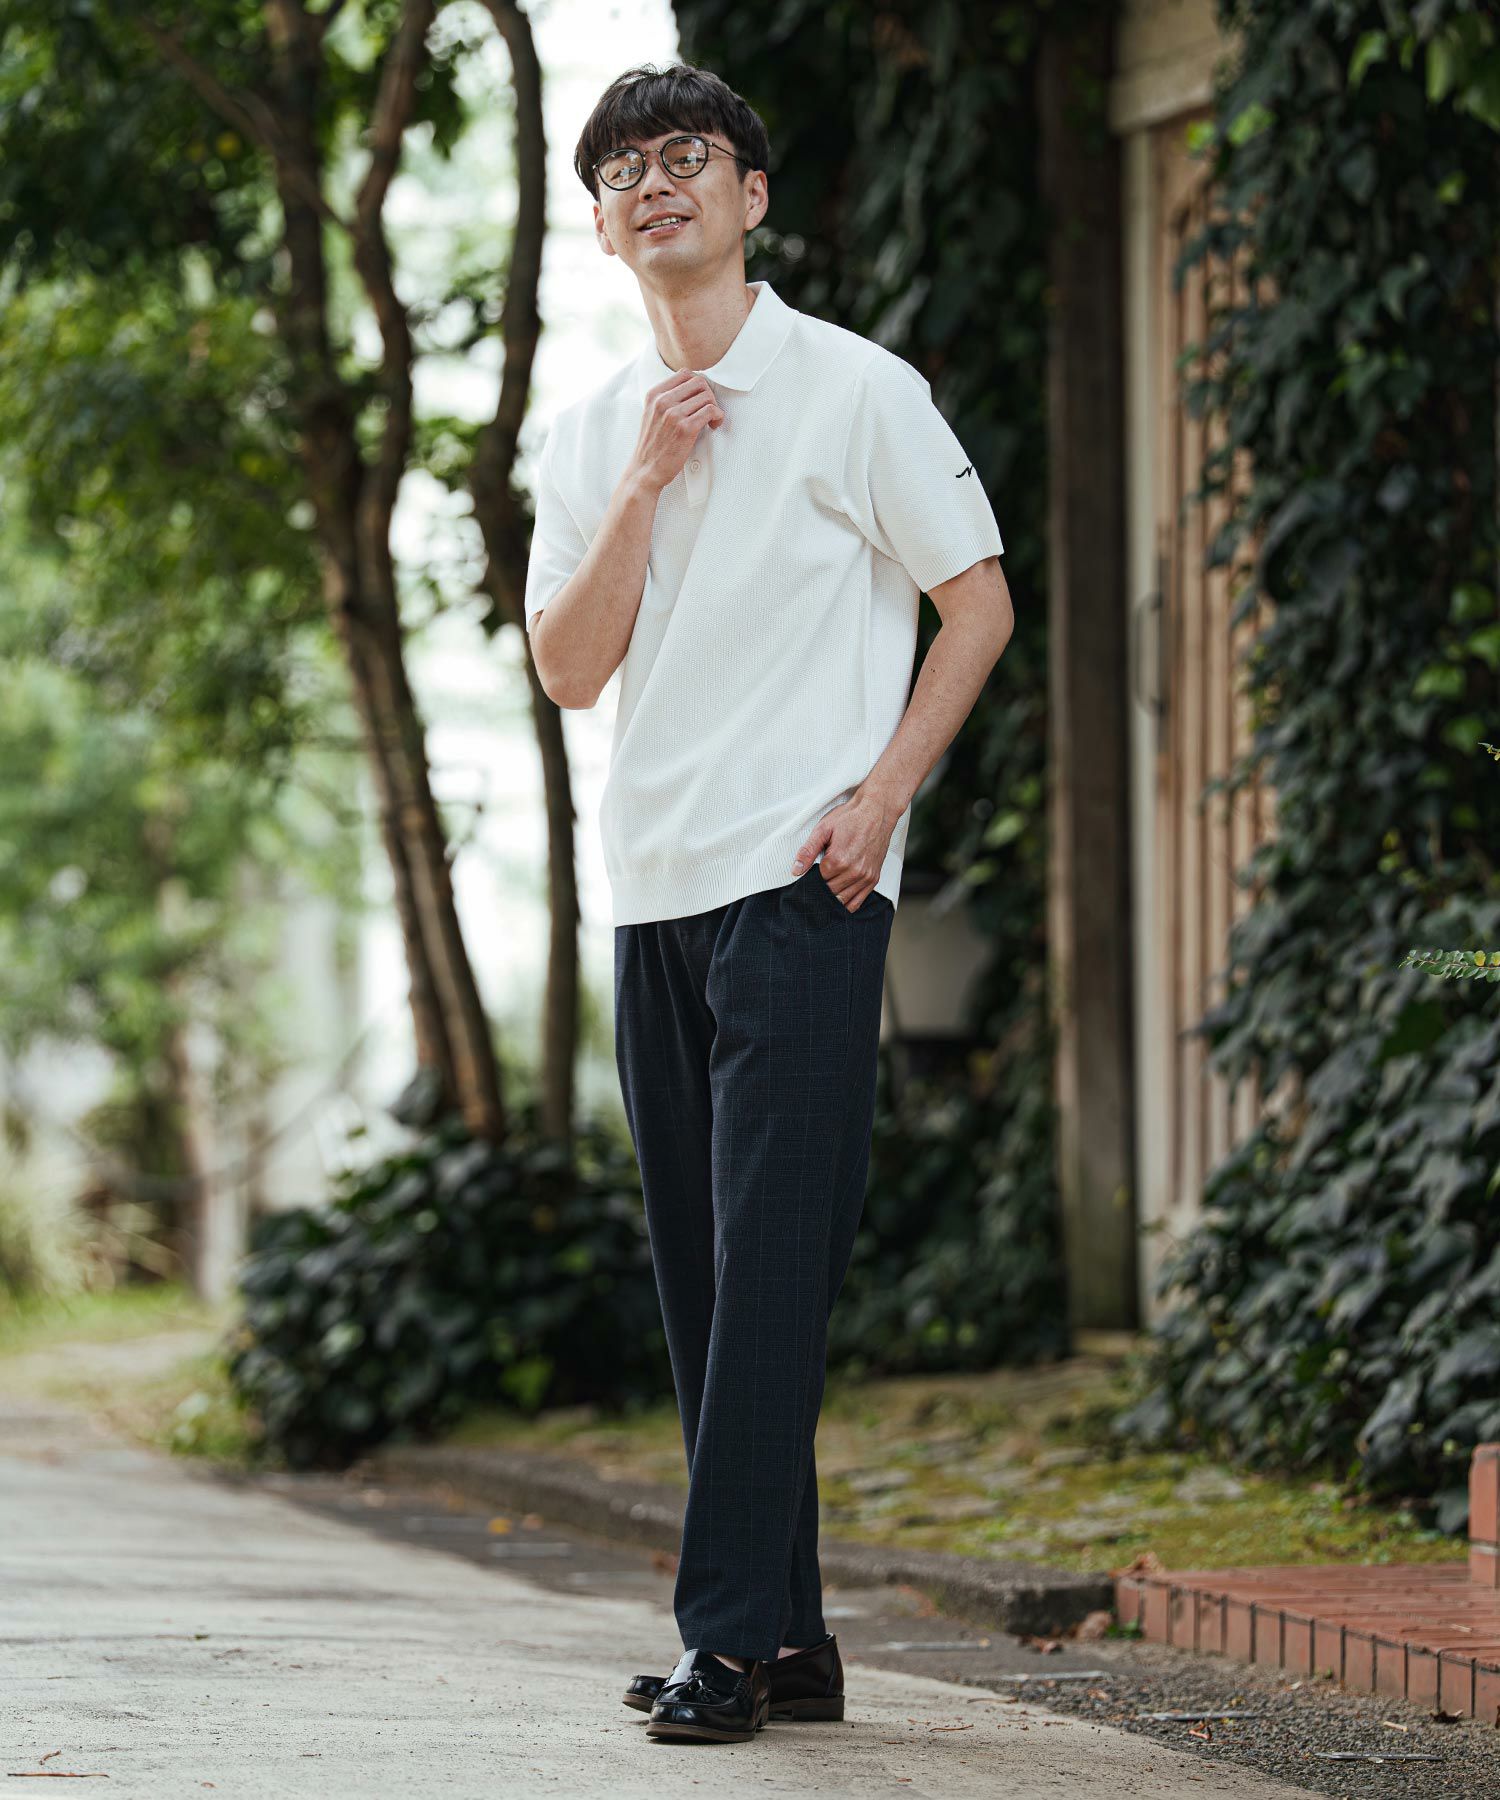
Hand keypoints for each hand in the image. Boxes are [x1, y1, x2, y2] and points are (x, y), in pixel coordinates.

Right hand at [630, 370, 723, 493]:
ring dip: (715, 407)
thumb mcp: (652, 414)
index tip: (700, 399)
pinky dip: (718, 416)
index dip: (698, 385)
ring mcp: (673, 414)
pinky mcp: (685, 429)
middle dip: (709, 395)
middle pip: (698, 382)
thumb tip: (691, 387)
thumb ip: (667, 399)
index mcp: (654, 394)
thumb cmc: (652, 445)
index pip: (684, 373)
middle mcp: (662, 401)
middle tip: (708, 410)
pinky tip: (713, 425)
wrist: (645, 470)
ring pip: (707, 396)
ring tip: (711, 421)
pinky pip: (711, 411)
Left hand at [790, 787, 898, 910]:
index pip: (817, 882)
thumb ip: (808, 851)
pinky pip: (858, 902)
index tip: (808, 876)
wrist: (877, 811)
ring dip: (832, 898)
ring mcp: (865, 877)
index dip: (810, 880)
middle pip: (829, 893)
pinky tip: (839, 899)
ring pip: (842, 900)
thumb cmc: (850, 818)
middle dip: (821, 890)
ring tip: (826, 890)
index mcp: (838, 860)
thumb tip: (795, 870)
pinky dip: (847, 903)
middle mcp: (853, 872)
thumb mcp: (823, 829)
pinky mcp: (873, 878)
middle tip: (816, 883)